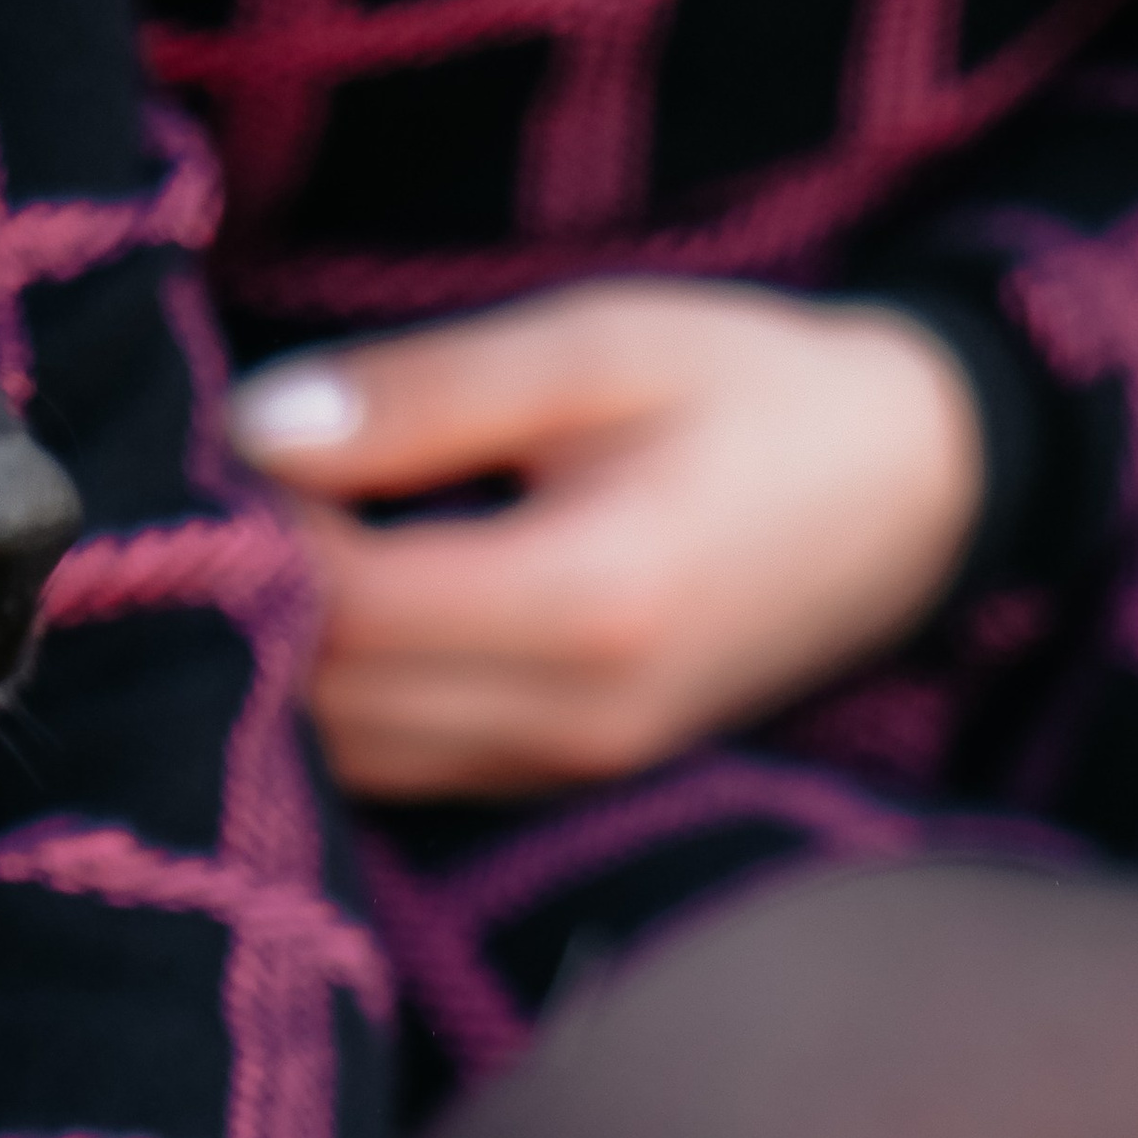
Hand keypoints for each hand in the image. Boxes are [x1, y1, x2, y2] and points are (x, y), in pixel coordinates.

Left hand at [226, 280, 984, 797]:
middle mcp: (567, 723)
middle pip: (322, 701)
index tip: (231, 442)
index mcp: (587, 602)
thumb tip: (251, 432)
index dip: (254, 531)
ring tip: (279, 547)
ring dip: (284, 664)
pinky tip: (338, 608)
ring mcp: (558, 776)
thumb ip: (421, 394)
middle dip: (250, 605)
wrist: (911, 498)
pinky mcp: (548, 791)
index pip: (340, 606)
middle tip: (227, 495)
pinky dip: (337, 700)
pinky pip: (391, 768)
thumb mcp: (596, 346)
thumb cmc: (754, 395)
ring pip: (341, 755)